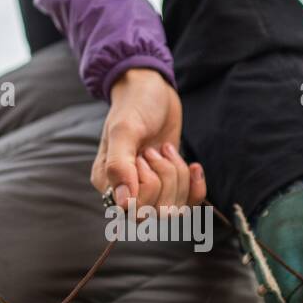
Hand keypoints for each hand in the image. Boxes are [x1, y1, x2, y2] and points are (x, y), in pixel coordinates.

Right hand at [90, 68, 206, 209]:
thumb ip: (119, 166)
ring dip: (179, 175)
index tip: (144, 154)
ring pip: (175, 209)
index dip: (148, 183)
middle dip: (167, 177)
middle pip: (156, 212)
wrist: (153, 90)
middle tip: (156, 149)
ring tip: (166, 149)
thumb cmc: (134, 106)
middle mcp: (126, 192)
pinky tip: (194, 165)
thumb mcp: (124, 131)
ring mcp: (150, 190)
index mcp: (107, 183)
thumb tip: (122, 204)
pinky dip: (196, 185)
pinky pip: (189, 204)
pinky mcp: (170, 184)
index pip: (134, 209)